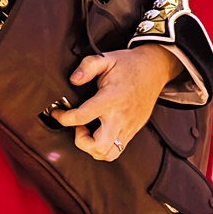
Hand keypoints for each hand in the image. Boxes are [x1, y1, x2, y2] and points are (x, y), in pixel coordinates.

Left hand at [52, 45, 183, 160]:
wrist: (154, 70)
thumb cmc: (129, 65)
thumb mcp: (105, 58)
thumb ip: (87, 67)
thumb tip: (74, 79)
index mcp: (110, 99)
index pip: (82, 117)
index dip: (64, 118)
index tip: (58, 114)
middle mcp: (120, 117)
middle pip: (99, 147)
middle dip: (81, 141)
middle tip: (78, 126)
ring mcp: (129, 127)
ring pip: (110, 154)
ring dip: (94, 148)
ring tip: (88, 131)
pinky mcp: (133, 131)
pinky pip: (118, 149)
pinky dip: (105, 146)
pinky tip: (99, 131)